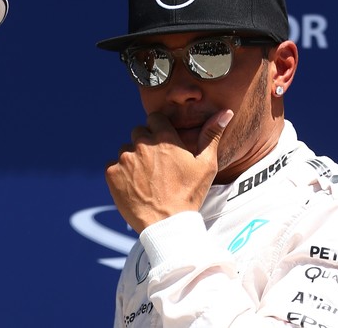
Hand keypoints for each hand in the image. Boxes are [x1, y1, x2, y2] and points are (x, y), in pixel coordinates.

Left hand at [105, 110, 232, 232]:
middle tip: (156, 166)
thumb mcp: (206, 165)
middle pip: (139, 132)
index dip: (160, 130)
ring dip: (133, 159)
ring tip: (146, 179)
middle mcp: (142, 144)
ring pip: (125, 149)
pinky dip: (121, 174)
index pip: (155, 118)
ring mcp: (125, 158)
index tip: (164, 145)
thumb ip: (211, 134)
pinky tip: (134, 186)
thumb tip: (225, 112)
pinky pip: (113, 165)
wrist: (167, 225)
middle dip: (146, 144)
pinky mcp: (112, 173)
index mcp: (164, 138)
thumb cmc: (189, 195)